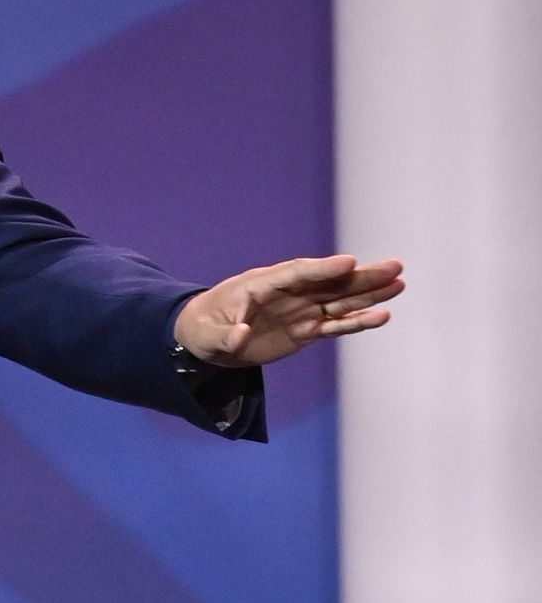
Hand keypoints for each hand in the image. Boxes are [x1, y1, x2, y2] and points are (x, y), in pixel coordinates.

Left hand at [174, 255, 404, 367]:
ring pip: (339, 300)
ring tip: (399, 283)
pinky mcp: (305, 330)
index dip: (323, 268)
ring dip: (369, 293)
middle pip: (328, 282)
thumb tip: (241, 334)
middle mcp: (286, 293)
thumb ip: (225, 336)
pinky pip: (335, 324)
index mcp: (260, 284)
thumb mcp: (206, 335)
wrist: (207, 341)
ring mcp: (298, 310)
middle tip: (395, 266)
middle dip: (360, 275)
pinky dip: (357, 321)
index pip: (296, 273)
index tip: (350, 262)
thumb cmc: (203, 330)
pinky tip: (382, 315)